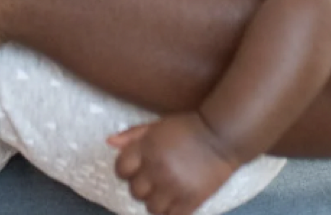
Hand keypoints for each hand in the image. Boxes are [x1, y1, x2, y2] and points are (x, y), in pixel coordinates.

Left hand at [109, 113, 241, 214]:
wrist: (221, 134)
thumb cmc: (187, 127)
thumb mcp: (157, 125)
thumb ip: (132, 135)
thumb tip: (109, 143)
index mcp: (146, 149)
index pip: (120, 169)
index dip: (126, 170)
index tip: (136, 168)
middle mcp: (156, 169)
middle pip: (135, 191)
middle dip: (142, 185)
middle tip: (155, 178)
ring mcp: (173, 187)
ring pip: (151, 207)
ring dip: (155, 200)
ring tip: (166, 190)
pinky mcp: (190, 200)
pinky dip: (170, 211)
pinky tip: (176, 200)